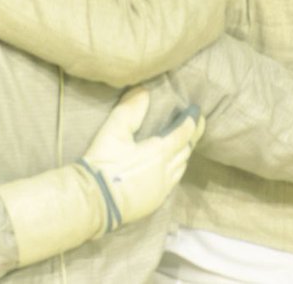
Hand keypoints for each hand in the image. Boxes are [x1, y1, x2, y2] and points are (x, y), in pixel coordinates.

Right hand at [78, 89, 202, 231]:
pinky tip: (168, 168)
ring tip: (182, 145)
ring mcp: (163, 188)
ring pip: (181, 168)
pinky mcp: (155, 201)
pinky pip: (173, 182)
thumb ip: (130, 110)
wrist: (96, 201)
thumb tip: (143, 91)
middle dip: (190, 137)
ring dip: (183, 154)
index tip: (197, 111)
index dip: (192, 121)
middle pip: (186, 150)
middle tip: (193, 126)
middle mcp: (167, 171)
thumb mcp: (114, 132)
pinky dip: (175, 170)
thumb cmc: (105, 164)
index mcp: (160, 152)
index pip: (184, 133)